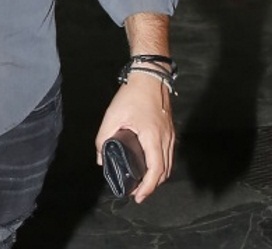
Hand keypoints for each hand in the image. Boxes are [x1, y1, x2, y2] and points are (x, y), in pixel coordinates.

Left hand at [95, 72, 175, 202]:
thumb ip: (103, 138)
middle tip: (137, 192)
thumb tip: (101, 159)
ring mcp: (170, 135)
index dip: (148, 187)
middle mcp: (166, 139)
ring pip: (168, 164)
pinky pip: (169, 154)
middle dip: (152, 185)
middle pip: (164, 171)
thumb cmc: (132, 95)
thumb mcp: (112, 116)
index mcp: (153, 137)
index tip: (138, 196)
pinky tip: (151, 166)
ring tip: (143, 183)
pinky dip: (161, 165)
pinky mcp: (170, 130)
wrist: (149, 77)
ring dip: (157, 177)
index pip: (155, 170)